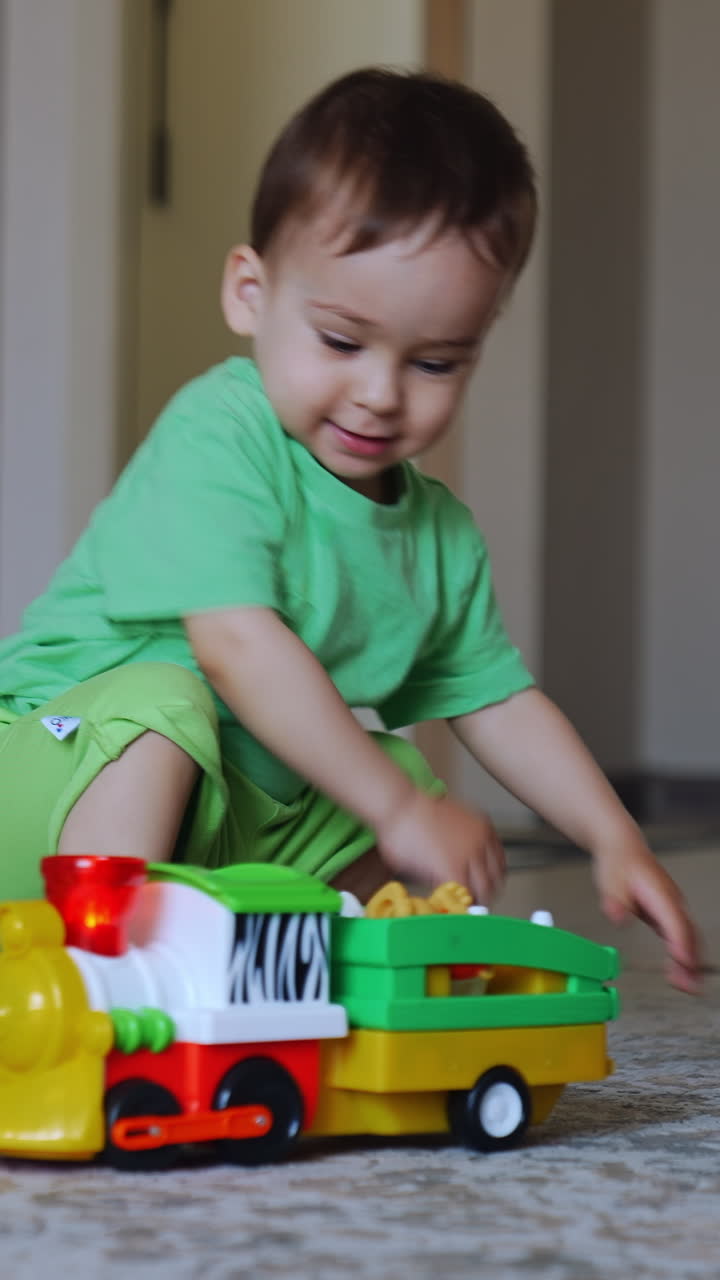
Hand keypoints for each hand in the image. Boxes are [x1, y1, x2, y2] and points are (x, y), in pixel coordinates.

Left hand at [375, 790, 505, 905]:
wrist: (402, 804)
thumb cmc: (400, 836)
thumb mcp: (411, 870)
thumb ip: (433, 885)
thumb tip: (445, 897)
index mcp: (452, 869)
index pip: (469, 900)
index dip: (466, 909)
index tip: (464, 912)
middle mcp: (471, 854)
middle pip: (487, 888)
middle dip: (481, 899)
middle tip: (475, 903)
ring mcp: (479, 837)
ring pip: (498, 871)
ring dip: (492, 883)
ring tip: (484, 888)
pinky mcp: (483, 824)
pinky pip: (498, 850)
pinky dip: (496, 863)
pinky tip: (488, 868)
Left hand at [593, 837, 700, 992]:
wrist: (622, 847)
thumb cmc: (618, 863)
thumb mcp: (609, 880)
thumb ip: (614, 901)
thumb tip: (618, 917)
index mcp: (660, 893)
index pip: (674, 921)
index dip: (680, 942)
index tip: (683, 961)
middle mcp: (671, 901)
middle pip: (687, 934)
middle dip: (691, 961)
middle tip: (689, 987)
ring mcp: (672, 908)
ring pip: (688, 938)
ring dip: (690, 963)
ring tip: (688, 988)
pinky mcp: (667, 914)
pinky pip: (680, 938)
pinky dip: (682, 957)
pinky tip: (679, 974)